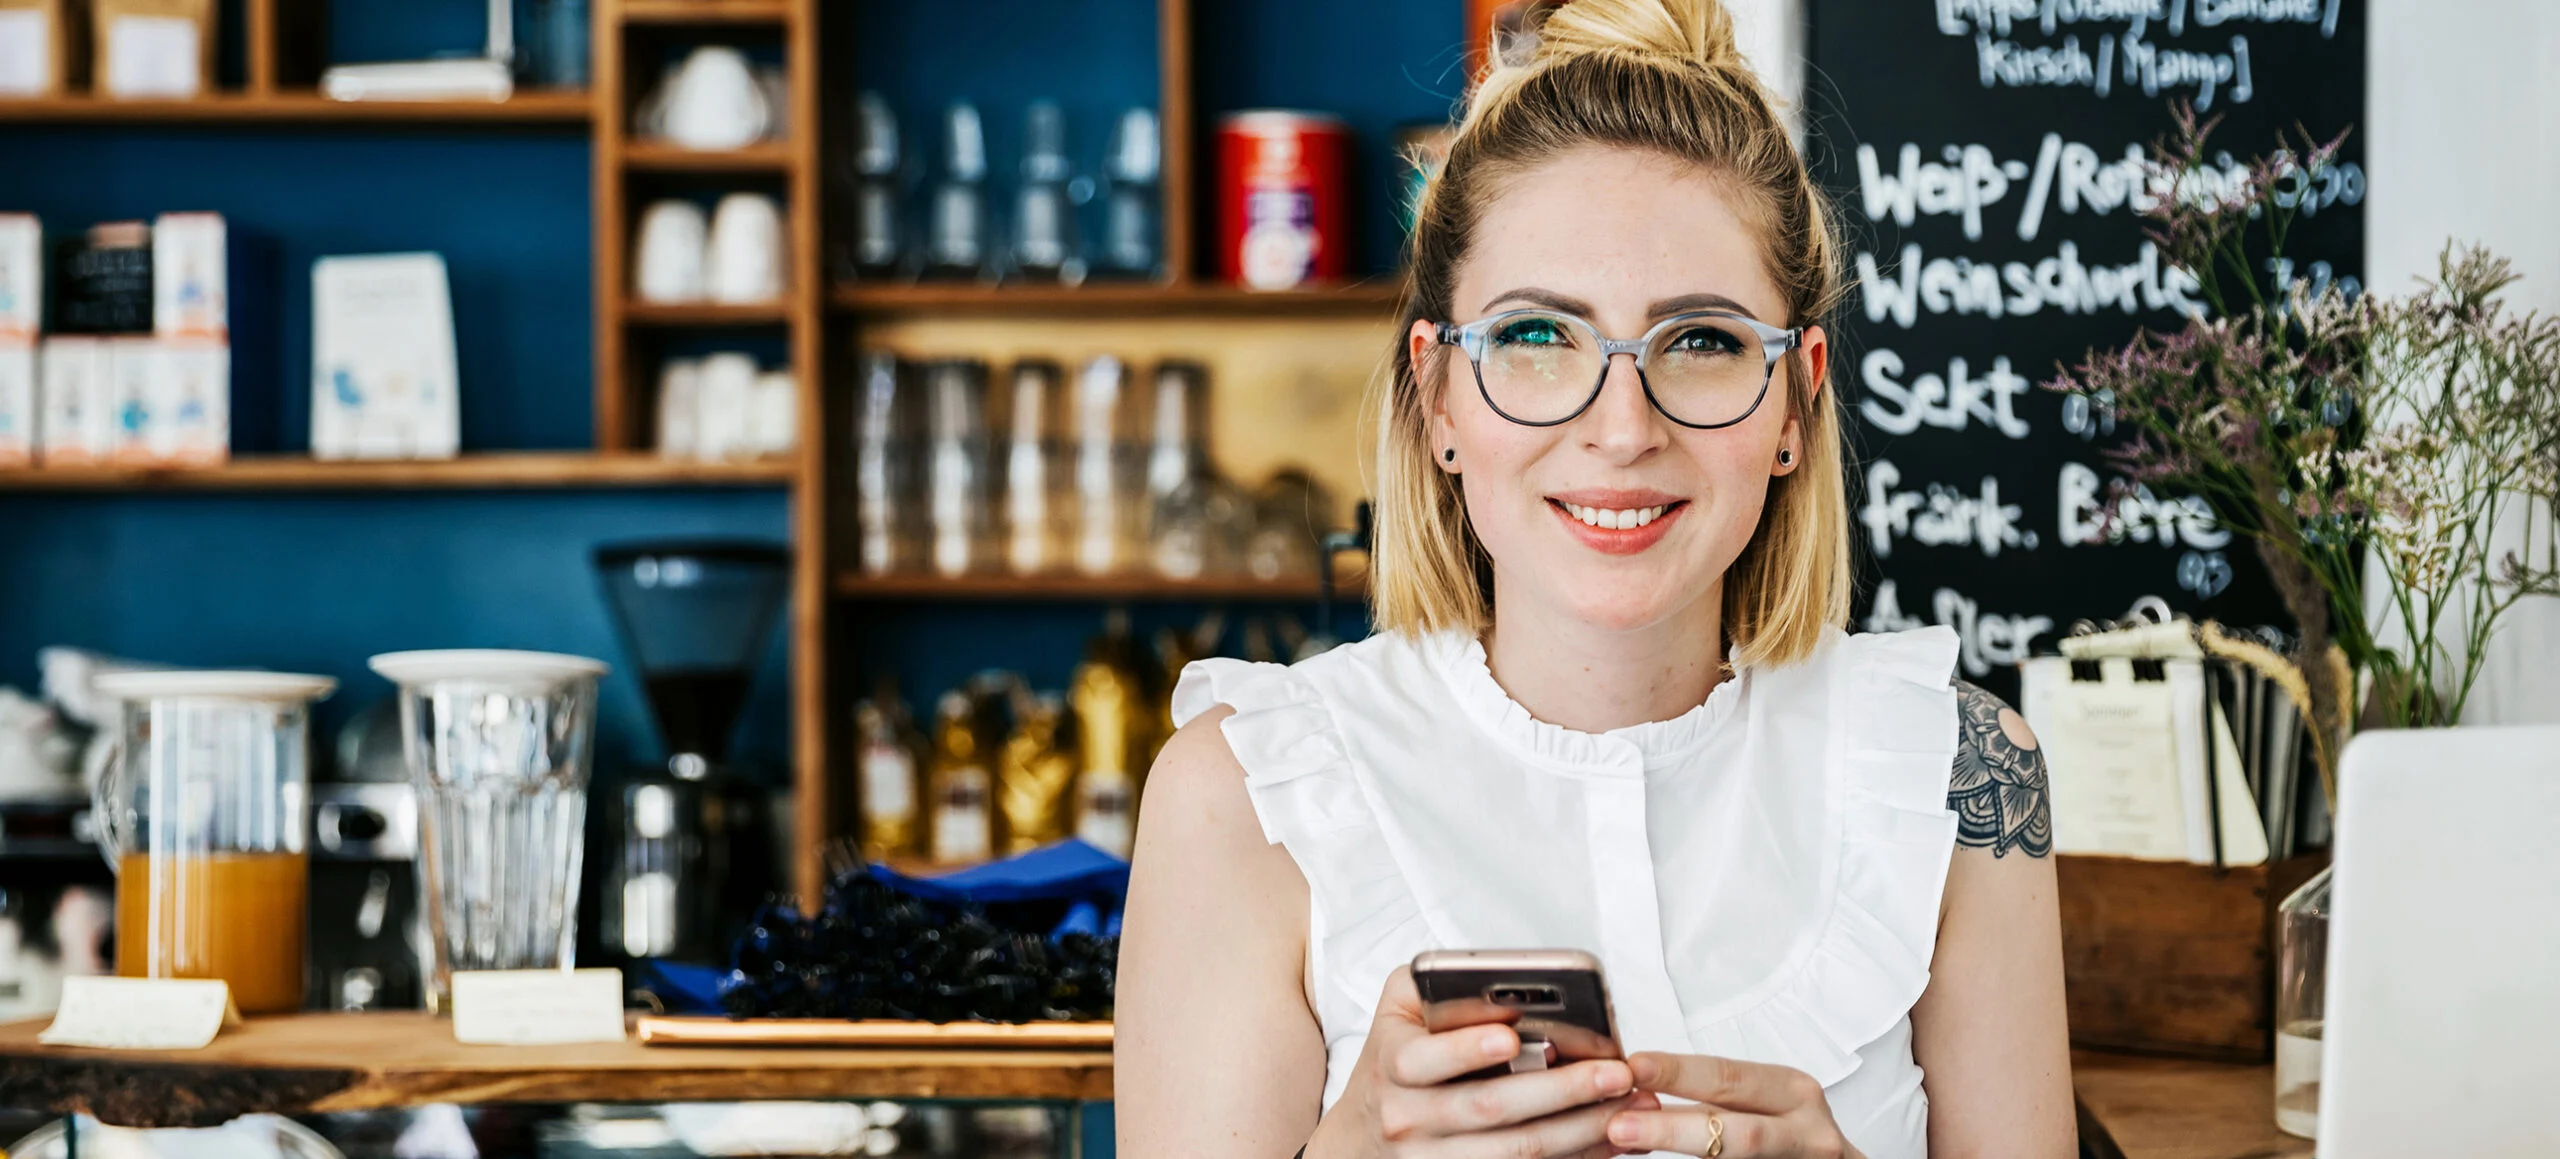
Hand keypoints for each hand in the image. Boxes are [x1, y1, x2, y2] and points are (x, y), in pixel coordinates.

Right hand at [1308, 967, 1656, 1158]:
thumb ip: (1433, 983)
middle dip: (1559, 1090)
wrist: (1363, 1139)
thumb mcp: (1396, 1013)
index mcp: (1393, 1065)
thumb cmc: (1394, 1063)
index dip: (1468, 1049)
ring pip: (1517, 1152)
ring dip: (1580, 1130)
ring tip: (1627, 1105)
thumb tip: (1493, 978)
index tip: (1513, 1037)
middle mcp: (1408, 1118)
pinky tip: (1609, 1140)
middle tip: (1613, 1072)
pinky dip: (1576, 1158)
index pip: (1425, 1059)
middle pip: (1489, 1108)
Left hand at [1605, 1053, 1863, 1158]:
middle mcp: (1809, 1131)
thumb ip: (1712, 1101)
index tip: (1633, 1066)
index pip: (1728, 1077)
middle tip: (1620, 1123)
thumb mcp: (1761, 1105)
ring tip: (1631, 1146)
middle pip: (1738, 1132)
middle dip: (1674, 1128)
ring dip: (1683, 1154)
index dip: (1679, 1073)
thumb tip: (1637, 1096)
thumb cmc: (1790, 1135)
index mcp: (1793, 1092)